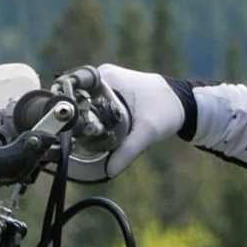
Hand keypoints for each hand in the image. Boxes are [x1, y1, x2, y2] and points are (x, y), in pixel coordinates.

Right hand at [51, 63, 187, 181]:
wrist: (185, 102)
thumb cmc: (167, 109)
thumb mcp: (147, 131)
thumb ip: (128, 151)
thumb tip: (109, 171)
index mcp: (105, 76)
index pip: (71, 89)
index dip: (65, 109)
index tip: (62, 127)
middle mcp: (102, 76)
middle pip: (76, 98)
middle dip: (74, 118)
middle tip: (72, 138)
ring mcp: (106, 82)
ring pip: (84, 102)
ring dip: (84, 119)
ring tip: (81, 137)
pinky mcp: (112, 91)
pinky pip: (94, 104)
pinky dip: (94, 117)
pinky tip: (93, 132)